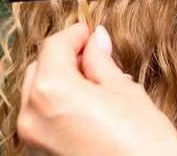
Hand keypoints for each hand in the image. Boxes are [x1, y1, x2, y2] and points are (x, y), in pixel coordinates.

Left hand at [17, 23, 176, 155]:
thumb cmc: (144, 147)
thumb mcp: (126, 93)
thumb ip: (101, 63)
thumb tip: (96, 41)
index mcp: (52, 91)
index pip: (53, 47)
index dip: (74, 34)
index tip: (89, 32)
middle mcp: (32, 117)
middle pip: (37, 70)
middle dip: (63, 59)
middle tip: (94, 55)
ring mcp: (32, 142)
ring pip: (36, 97)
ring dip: (59, 84)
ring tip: (95, 85)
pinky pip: (41, 123)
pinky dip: (57, 109)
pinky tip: (88, 110)